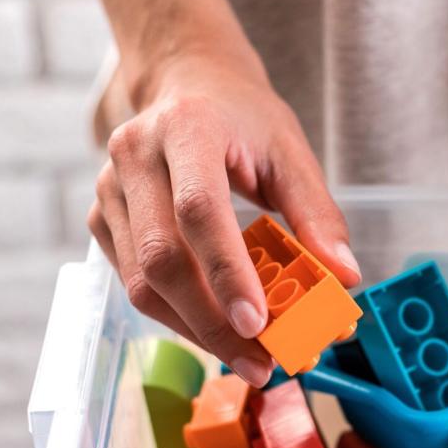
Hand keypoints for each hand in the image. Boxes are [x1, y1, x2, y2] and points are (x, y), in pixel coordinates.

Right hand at [88, 54, 360, 386]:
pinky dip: (178, 317)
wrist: (188, 85)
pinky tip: (217, 332)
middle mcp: (135, 155)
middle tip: (262, 362)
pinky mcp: (101, 219)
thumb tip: (345, 278)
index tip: (258, 324)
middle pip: (162, 257)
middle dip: (213, 323)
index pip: (199, 210)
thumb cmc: (244, 120)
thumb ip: (319, 215)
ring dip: (196, 331)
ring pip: (141, 282)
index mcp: (187, 127)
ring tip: (248, 358)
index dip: (226, 273)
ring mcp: (109, 189)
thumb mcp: (292, 153)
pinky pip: (134, 284)